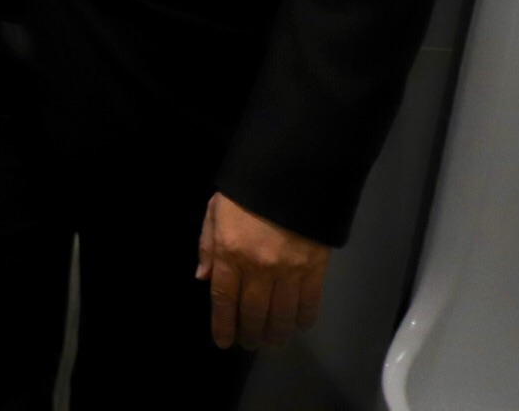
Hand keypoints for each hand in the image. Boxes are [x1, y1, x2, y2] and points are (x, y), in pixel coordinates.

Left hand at [196, 191, 329, 349]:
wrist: (291, 173)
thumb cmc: (246, 192)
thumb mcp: (216, 211)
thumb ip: (208, 246)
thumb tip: (203, 278)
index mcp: (230, 253)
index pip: (223, 299)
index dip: (222, 324)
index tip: (223, 341)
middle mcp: (258, 268)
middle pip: (252, 312)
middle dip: (249, 333)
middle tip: (249, 344)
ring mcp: (289, 271)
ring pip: (281, 314)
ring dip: (276, 332)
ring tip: (272, 342)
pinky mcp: (315, 268)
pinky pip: (310, 302)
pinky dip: (304, 318)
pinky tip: (299, 325)